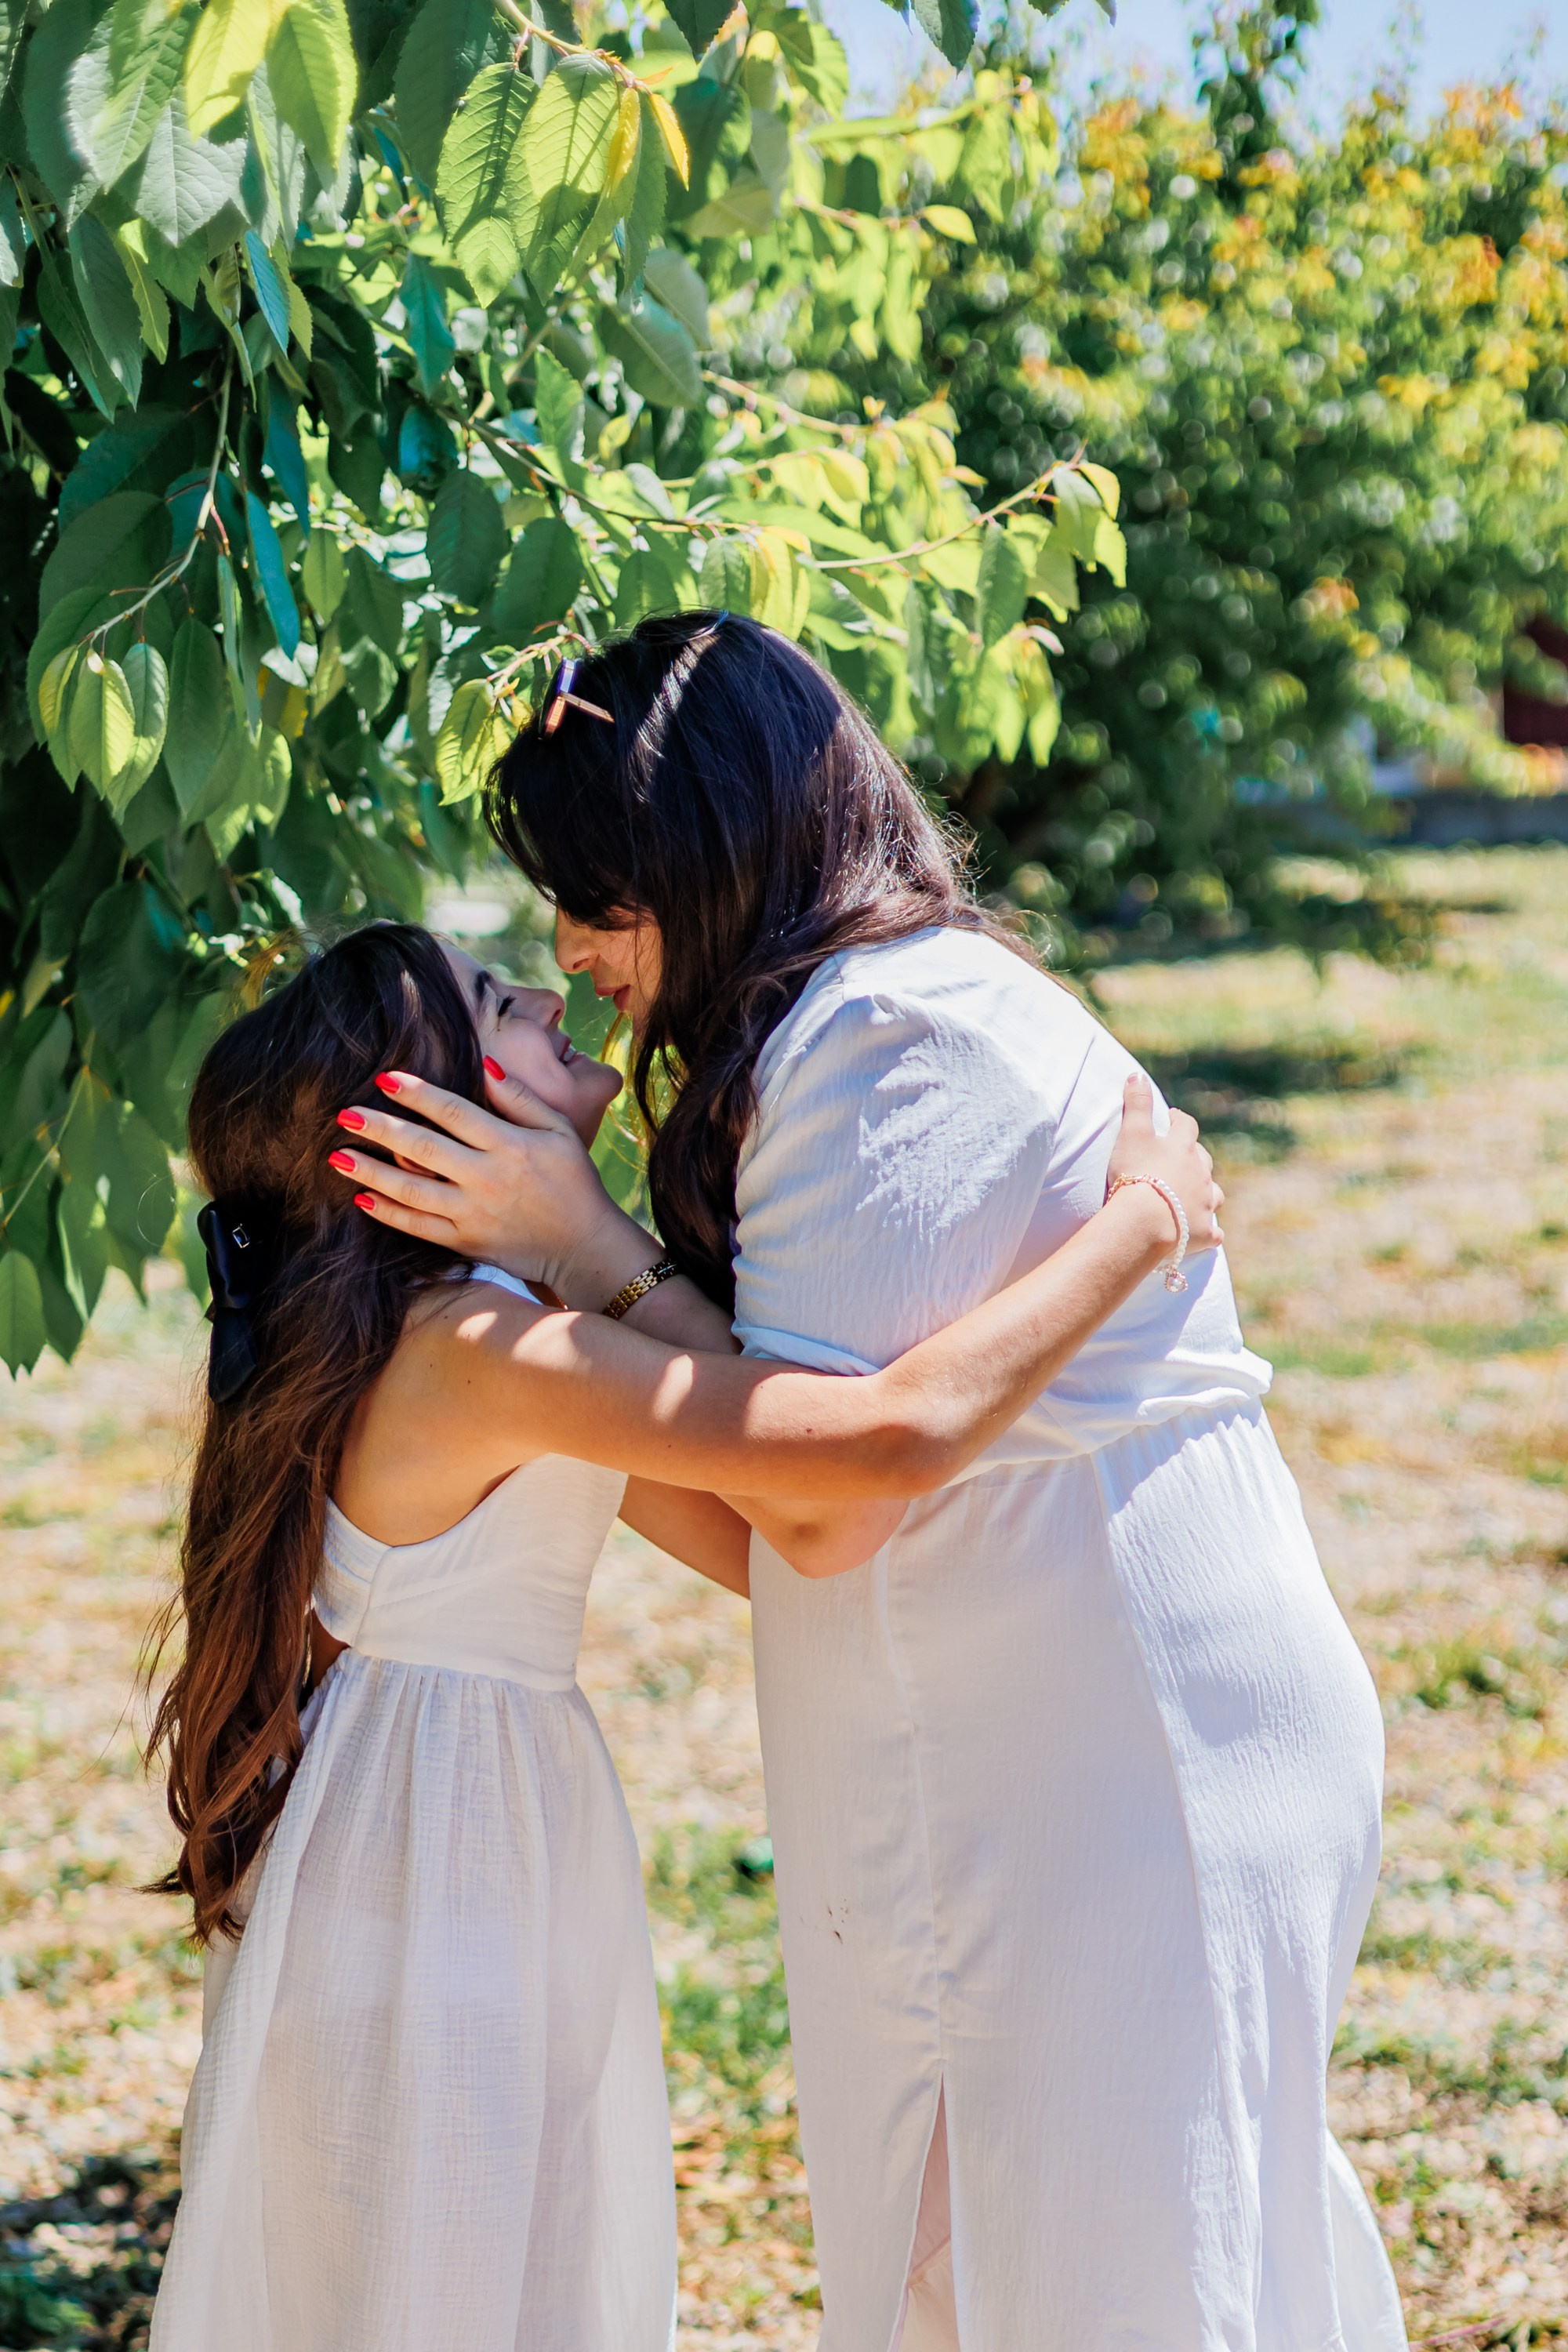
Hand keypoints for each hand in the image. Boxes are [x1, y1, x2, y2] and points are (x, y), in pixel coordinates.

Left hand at [326, 1064, 657, 1306]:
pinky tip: (363, 1198)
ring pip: (411, 1190)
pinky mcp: (466, 1242)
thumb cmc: (574, 1182)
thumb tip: (484, 1064)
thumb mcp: (560, 1131)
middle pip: (422, 1148)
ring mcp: (473, 1214)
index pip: (454, 1112)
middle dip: (380, 1128)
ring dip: (371, 1171)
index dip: (417, 1093)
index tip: (385, 1078)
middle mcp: (487, 1178)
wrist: (586, 1246)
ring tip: (338, 1155)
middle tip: (345, 1114)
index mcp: (510, 1145)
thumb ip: (521, 1098)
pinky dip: (389, 1213)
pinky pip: (418, 1227)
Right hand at [1104, 1073, 1223, 1255]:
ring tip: (1194, 1196)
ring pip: (1214, 1195)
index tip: (1173, 1118)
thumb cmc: (1136, 1174)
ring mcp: (1205, 1204)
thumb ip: (1136, 1103)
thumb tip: (1136, 1074)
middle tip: (1183, 1159)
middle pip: (1204, 1161)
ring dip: (1206, 1193)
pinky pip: (1213, 1232)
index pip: (1187, 1127)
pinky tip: (1204, 1233)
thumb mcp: (1131, 1133)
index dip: (1180, 1120)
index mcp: (1183, 1149)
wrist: (1144, 1221)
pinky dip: (1209, 1231)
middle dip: (1195, 1158)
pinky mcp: (1204, 1233)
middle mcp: (1201, 1174)